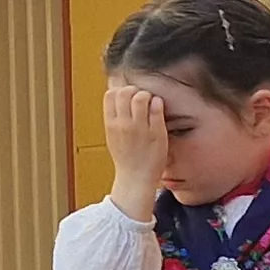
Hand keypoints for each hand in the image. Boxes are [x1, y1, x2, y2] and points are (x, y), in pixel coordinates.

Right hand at [102, 81, 168, 220]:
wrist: (136, 179)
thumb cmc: (126, 157)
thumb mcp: (112, 135)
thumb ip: (113, 115)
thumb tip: (115, 92)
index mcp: (111, 124)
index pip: (111, 94)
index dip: (120, 90)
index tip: (127, 99)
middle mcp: (124, 124)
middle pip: (125, 92)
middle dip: (134, 91)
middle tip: (141, 101)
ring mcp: (140, 128)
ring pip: (141, 96)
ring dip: (147, 95)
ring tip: (150, 105)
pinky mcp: (157, 132)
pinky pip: (157, 107)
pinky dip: (158, 103)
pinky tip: (158, 109)